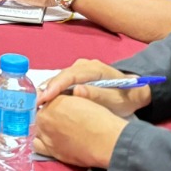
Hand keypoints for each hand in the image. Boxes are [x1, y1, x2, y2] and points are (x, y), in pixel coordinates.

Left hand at [32, 94, 128, 167]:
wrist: (107, 141)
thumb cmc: (100, 119)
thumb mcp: (82, 100)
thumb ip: (65, 100)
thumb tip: (59, 102)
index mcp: (54, 101)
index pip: (45, 99)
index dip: (50, 103)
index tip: (55, 107)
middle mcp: (46, 117)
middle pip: (38, 113)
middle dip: (45, 115)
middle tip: (56, 119)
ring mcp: (46, 135)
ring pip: (34, 128)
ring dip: (40, 127)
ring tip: (52, 130)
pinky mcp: (50, 150)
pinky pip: (36, 144)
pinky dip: (39, 141)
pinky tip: (48, 140)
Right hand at [37, 59, 152, 116]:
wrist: (135, 93)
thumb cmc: (126, 97)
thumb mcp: (115, 100)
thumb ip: (97, 94)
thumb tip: (76, 90)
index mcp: (94, 68)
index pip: (70, 75)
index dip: (56, 86)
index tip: (44, 98)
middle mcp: (84, 65)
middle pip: (61, 76)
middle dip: (47, 89)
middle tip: (34, 104)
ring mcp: (80, 69)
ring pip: (60, 78)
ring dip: (48, 90)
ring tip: (36, 104)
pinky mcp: (77, 76)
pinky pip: (62, 82)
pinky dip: (53, 91)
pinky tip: (46, 101)